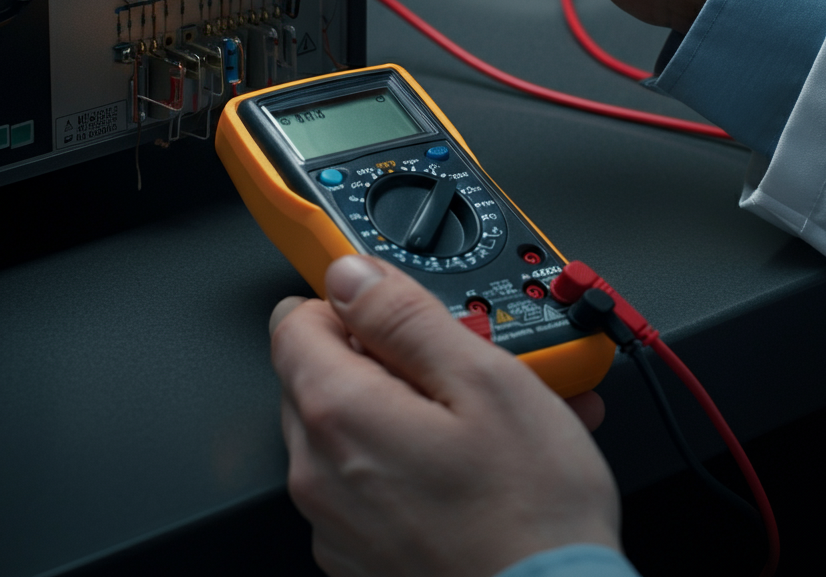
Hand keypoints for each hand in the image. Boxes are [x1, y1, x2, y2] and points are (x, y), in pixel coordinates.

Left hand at [270, 255, 619, 576]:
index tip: (399, 306)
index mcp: (339, 414)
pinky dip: (409, 456)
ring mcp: (337, 521)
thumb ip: (404, 316)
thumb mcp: (482, 379)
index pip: (295, 320)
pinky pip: (367, 479)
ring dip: (406, 405)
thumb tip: (351, 275)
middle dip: (385, 354)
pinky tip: (472, 460)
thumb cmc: (530, 512)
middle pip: (321, 372)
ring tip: (483, 414)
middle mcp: (319, 472)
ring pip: (350, 426)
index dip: (349, 300)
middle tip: (457, 362)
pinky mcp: (361, 553)